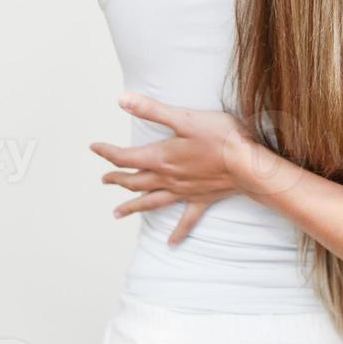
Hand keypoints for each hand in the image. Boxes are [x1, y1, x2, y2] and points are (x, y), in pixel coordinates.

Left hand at [90, 94, 255, 244]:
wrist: (248, 164)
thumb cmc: (219, 137)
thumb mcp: (184, 117)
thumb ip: (152, 110)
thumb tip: (123, 100)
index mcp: (160, 157)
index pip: (125, 157)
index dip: (107, 152)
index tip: (94, 147)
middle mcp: (168, 178)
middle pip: (134, 181)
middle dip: (117, 179)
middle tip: (104, 180)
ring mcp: (184, 191)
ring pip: (151, 201)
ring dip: (133, 206)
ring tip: (117, 213)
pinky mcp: (202, 198)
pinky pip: (186, 219)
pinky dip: (177, 231)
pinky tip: (171, 242)